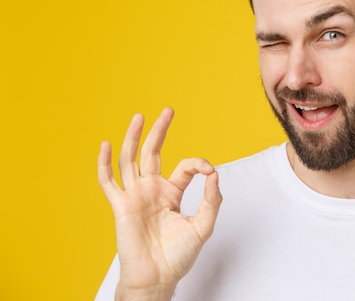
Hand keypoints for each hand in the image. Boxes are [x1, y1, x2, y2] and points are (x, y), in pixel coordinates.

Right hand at [98, 108, 221, 299]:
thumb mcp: (203, 226)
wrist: (158, 278)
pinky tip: (104, 145)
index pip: (185, 167)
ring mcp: (136, 196)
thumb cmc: (178, 256)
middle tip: (168, 110)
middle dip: (160, 131)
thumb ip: (212, 200)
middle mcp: (152, 190)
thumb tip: (215, 174)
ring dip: (134, 138)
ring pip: (131, 160)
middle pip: (153, 153)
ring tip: (139, 117)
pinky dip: (105, 164)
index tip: (210, 171)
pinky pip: (109, 183)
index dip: (199, 164)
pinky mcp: (122, 206)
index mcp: (172, 193)